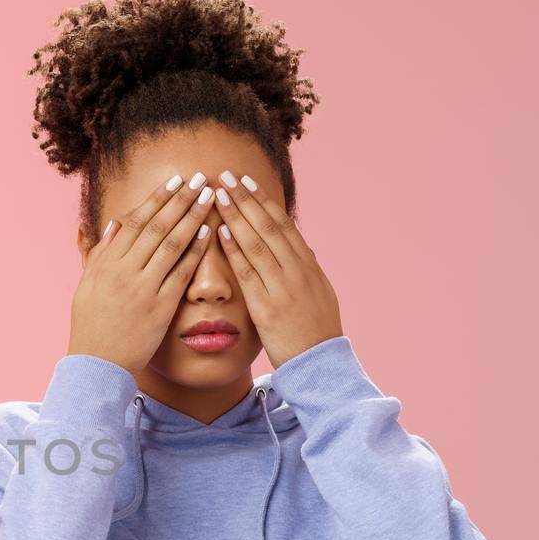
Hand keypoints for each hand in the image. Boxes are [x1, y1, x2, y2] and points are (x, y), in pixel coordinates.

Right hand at [68, 173, 215, 372]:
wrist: (97, 364)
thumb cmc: (91, 326)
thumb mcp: (86, 285)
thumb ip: (99, 253)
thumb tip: (114, 224)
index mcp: (105, 263)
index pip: (136, 221)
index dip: (158, 198)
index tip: (176, 180)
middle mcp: (123, 271)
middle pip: (157, 226)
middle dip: (181, 199)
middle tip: (201, 179)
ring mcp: (142, 288)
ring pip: (171, 244)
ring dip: (193, 217)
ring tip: (210, 197)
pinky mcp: (159, 307)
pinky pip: (181, 273)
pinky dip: (195, 251)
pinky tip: (209, 232)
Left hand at [212, 172, 342, 367]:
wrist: (320, 364)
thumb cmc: (314, 332)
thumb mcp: (316, 294)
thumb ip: (302, 270)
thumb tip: (294, 250)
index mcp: (308, 265)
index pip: (282, 224)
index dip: (263, 201)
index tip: (246, 181)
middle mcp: (297, 270)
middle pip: (268, 226)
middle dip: (246, 198)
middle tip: (226, 175)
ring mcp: (283, 287)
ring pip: (257, 243)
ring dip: (236, 215)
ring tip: (217, 194)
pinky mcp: (268, 306)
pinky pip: (248, 273)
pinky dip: (234, 250)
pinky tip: (219, 232)